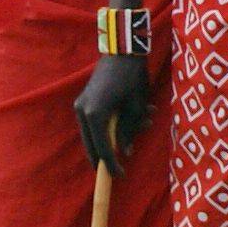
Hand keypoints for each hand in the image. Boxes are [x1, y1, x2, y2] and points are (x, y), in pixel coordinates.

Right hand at [76, 48, 154, 171]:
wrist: (122, 50)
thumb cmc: (133, 78)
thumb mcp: (136, 108)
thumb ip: (129, 132)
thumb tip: (126, 152)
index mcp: (95, 115)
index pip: (102, 148)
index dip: (111, 164)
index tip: (119, 175)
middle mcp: (83, 111)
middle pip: (93, 143)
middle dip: (109, 154)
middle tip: (119, 168)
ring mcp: (81, 105)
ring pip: (95, 132)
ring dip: (116, 134)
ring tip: (145, 122)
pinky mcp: (85, 100)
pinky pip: (96, 121)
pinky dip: (113, 123)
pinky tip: (140, 114)